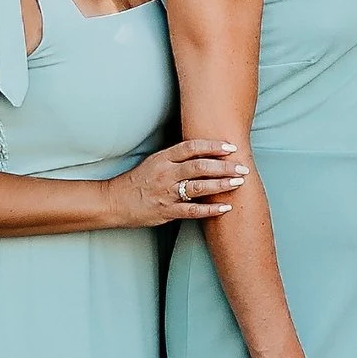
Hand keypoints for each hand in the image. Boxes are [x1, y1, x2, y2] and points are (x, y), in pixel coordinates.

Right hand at [106, 138, 246, 228]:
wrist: (114, 201)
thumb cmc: (138, 181)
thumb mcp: (154, 161)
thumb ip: (177, 157)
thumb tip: (205, 151)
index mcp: (162, 158)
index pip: (191, 147)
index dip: (212, 146)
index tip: (230, 147)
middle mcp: (165, 174)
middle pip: (198, 166)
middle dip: (223, 166)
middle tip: (242, 167)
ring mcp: (166, 193)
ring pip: (197, 187)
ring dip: (221, 185)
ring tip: (239, 183)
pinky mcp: (166, 211)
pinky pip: (192, 210)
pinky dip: (210, 209)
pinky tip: (226, 208)